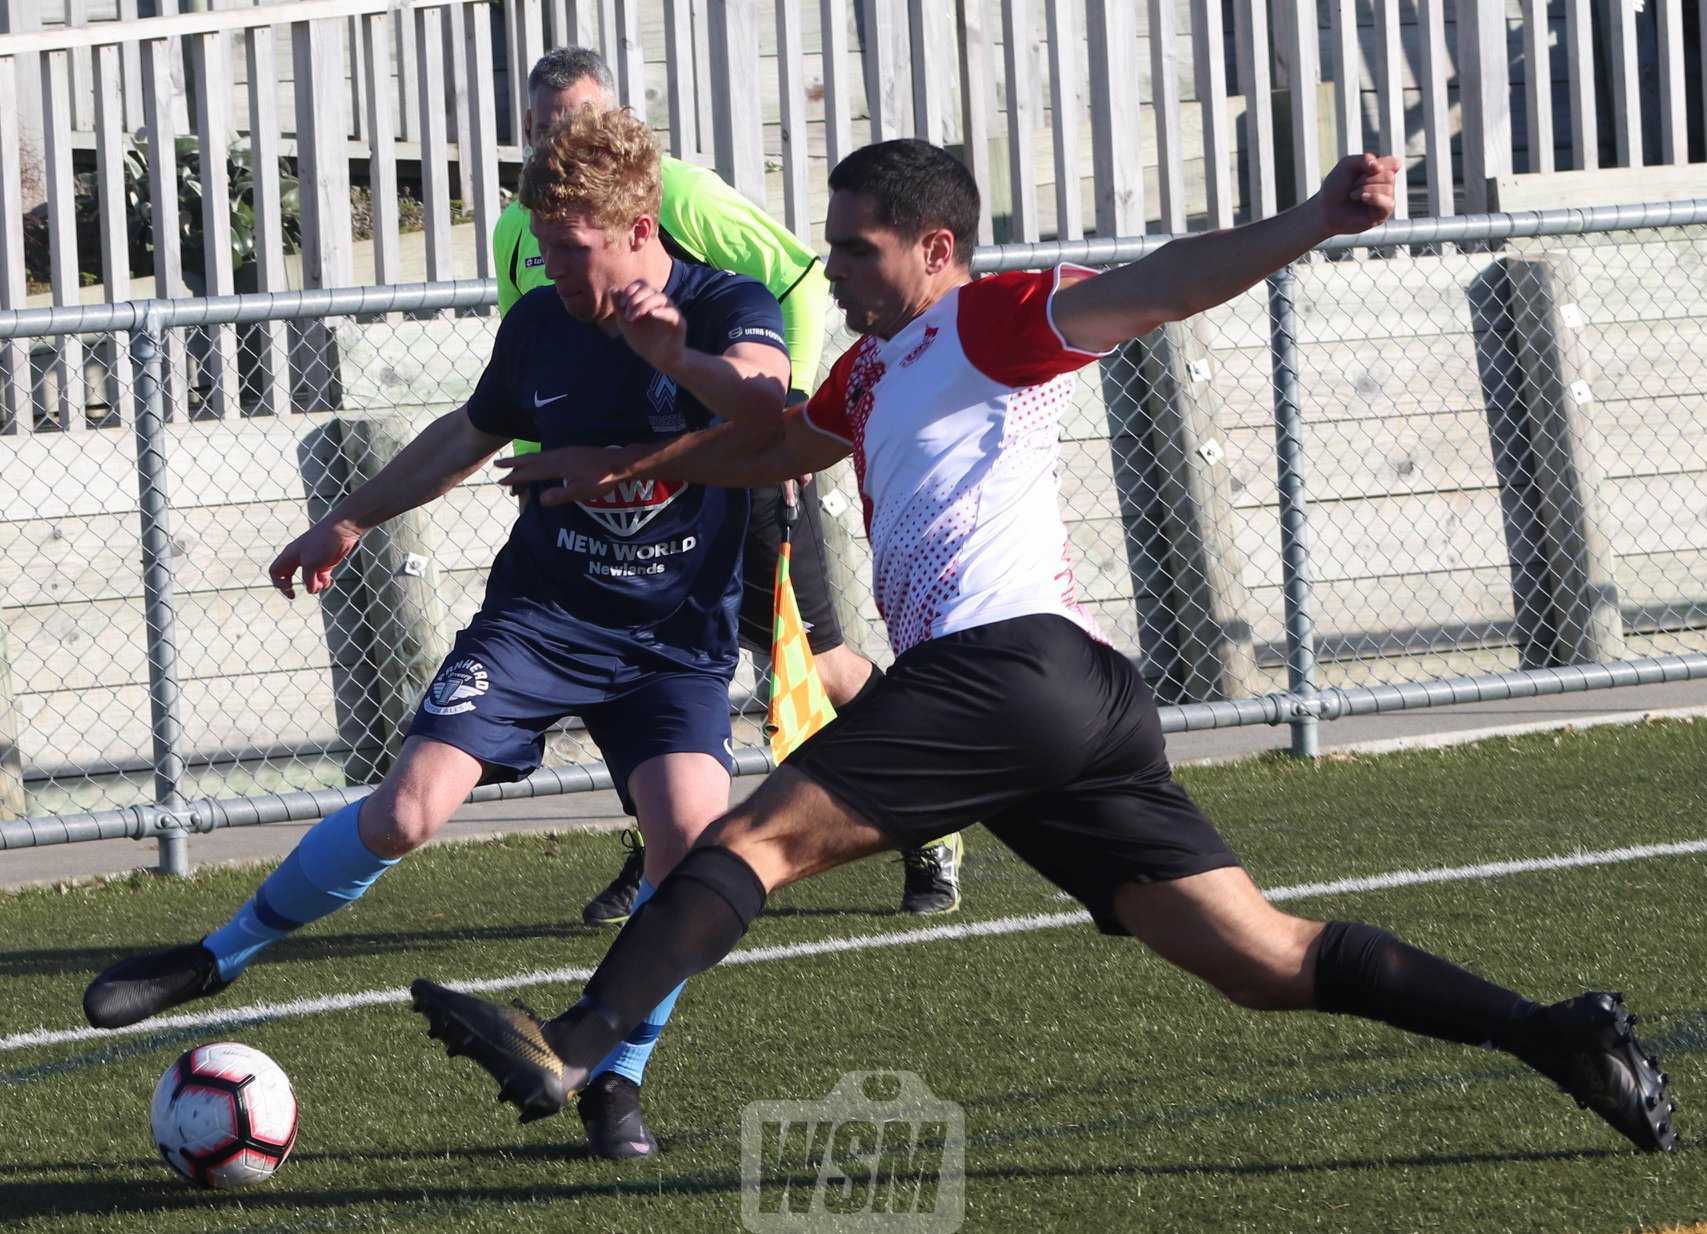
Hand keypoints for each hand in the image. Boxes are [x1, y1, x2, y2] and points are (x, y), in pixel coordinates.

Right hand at [268, 519, 361, 597]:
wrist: (342, 530)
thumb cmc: (323, 542)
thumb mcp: (311, 564)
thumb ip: (308, 579)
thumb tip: (311, 590)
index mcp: (290, 556)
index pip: (275, 571)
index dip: (278, 583)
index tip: (289, 587)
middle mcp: (299, 559)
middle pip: (287, 577)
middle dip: (290, 587)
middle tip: (294, 595)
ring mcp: (313, 562)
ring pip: (307, 580)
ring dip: (314, 586)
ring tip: (322, 584)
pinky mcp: (325, 564)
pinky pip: (320, 579)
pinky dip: (323, 583)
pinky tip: (329, 581)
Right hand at [495, 445, 635, 506]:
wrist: (622, 462)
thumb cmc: (603, 479)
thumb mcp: (581, 491)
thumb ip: (560, 495)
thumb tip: (540, 499)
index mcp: (558, 465)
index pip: (531, 471)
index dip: (515, 476)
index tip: (500, 480)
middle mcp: (559, 455)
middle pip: (531, 459)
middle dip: (514, 463)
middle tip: (497, 465)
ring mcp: (566, 452)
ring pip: (539, 456)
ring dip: (525, 460)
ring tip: (514, 464)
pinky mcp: (573, 451)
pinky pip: (548, 454)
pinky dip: (537, 458)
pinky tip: (540, 462)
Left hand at [611, 279, 686, 373]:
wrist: (660, 359)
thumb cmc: (643, 340)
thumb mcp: (626, 324)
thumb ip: (619, 308)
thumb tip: (613, 289)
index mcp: (648, 300)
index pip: (641, 284)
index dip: (629, 290)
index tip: (621, 305)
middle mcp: (661, 303)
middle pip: (649, 288)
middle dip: (634, 298)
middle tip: (627, 315)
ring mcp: (671, 312)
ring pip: (660, 298)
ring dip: (644, 304)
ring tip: (633, 316)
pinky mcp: (679, 323)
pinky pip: (672, 313)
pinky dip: (662, 312)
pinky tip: (652, 313)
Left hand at [1313, 153, 1400, 236]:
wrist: (1324, 209)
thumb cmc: (1335, 187)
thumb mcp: (1347, 164)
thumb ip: (1364, 158)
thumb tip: (1378, 167)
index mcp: (1381, 172)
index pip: (1394, 163)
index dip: (1381, 163)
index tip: (1365, 168)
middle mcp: (1386, 186)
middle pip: (1389, 175)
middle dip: (1367, 178)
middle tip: (1352, 186)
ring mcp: (1384, 201)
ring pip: (1388, 188)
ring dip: (1365, 189)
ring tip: (1352, 195)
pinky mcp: (1381, 216)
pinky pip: (1388, 204)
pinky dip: (1375, 198)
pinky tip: (1362, 198)